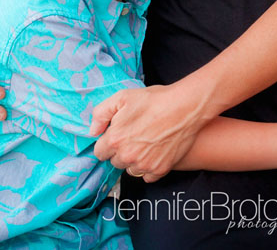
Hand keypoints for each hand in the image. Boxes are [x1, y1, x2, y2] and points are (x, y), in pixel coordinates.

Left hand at [90, 83, 211, 181]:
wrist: (183, 108)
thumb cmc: (152, 101)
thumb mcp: (120, 98)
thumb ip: (100, 114)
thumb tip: (93, 131)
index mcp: (115, 139)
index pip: (99, 153)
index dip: (106, 143)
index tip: (114, 136)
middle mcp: (128, 156)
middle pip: (114, 162)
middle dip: (119, 151)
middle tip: (131, 137)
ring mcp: (145, 165)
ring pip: (130, 170)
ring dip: (133, 160)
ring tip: (143, 144)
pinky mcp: (161, 169)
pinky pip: (147, 176)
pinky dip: (148, 167)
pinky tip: (153, 153)